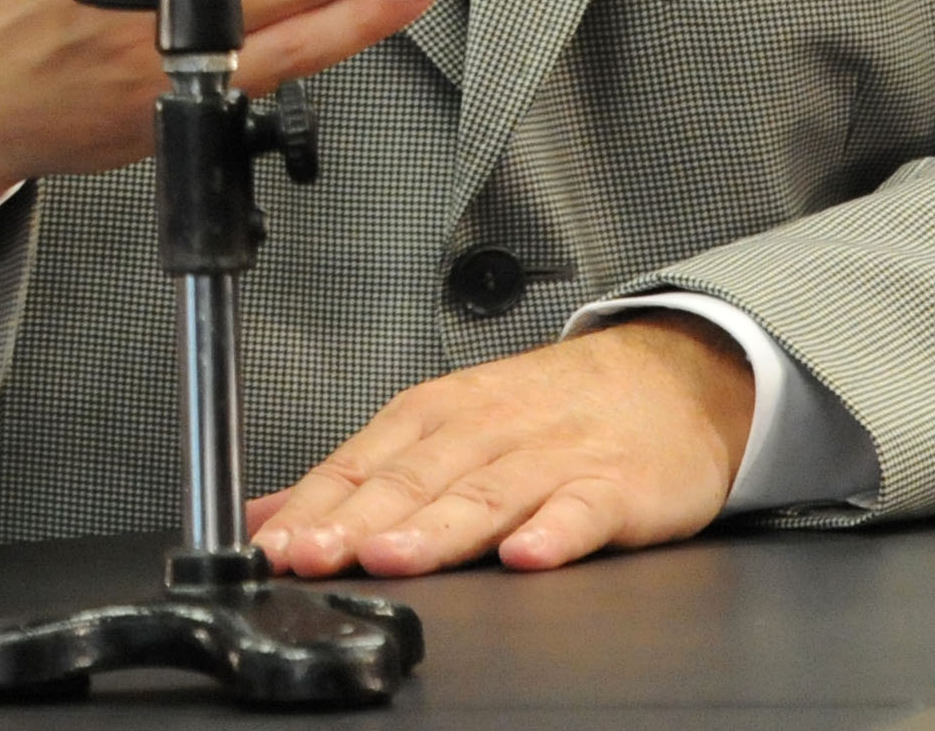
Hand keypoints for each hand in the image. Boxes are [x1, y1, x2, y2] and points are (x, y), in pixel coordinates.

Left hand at [247, 314, 751, 576]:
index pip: (362, 463)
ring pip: (486, 493)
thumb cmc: (548, 409)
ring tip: (392, 558)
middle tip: (312, 556)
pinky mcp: (617, 485)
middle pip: (414, 479)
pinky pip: (584, 508)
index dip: (315, 506)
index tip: (274, 545)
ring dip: (436, 527)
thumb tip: (264, 516)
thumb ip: (357, 476)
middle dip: (358, 520)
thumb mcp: (445, 425)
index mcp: (437, 414)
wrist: (669, 375)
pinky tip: (527, 555)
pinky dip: (555, 530)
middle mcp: (487, 429)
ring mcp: (553, 456)